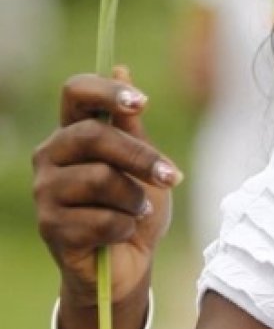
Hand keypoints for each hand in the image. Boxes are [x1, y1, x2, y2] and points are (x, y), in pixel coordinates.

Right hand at [32, 68, 182, 307]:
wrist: (129, 262)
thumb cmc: (137, 206)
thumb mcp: (143, 161)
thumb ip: (130, 123)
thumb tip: (121, 66)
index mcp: (75, 131)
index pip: (75, 91)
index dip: (106, 91)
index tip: (142, 102)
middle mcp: (51, 155)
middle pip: (92, 136)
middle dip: (140, 156)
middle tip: (172, 175)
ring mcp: (46, 191)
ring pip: (99, 179)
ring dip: (135, 198)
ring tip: (139, 210)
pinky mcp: (50, 227)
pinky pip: (100, 218)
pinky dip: (125, 226)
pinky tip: (123, 233)